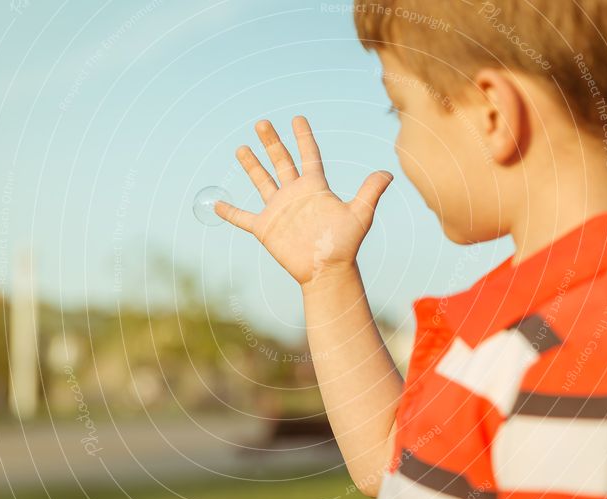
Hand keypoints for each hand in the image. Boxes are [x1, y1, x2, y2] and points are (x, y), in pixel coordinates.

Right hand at [215, 116, 392, 286]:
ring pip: (262, 182)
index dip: (303, 137)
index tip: (297, 118)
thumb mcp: (360, 215)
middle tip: (263, 122)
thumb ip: (370, 192)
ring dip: (252, 165)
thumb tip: (389, 173)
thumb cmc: (344, 245)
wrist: (327, 271)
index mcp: (314, 187)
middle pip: (281, 162)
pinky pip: (243, 218)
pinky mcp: (266, 228)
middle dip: (272, 142)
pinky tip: (216, 203)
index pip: (308, 155)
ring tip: (242, 148)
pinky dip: (229, 212)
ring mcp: (279, 210)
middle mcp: (295, 195)